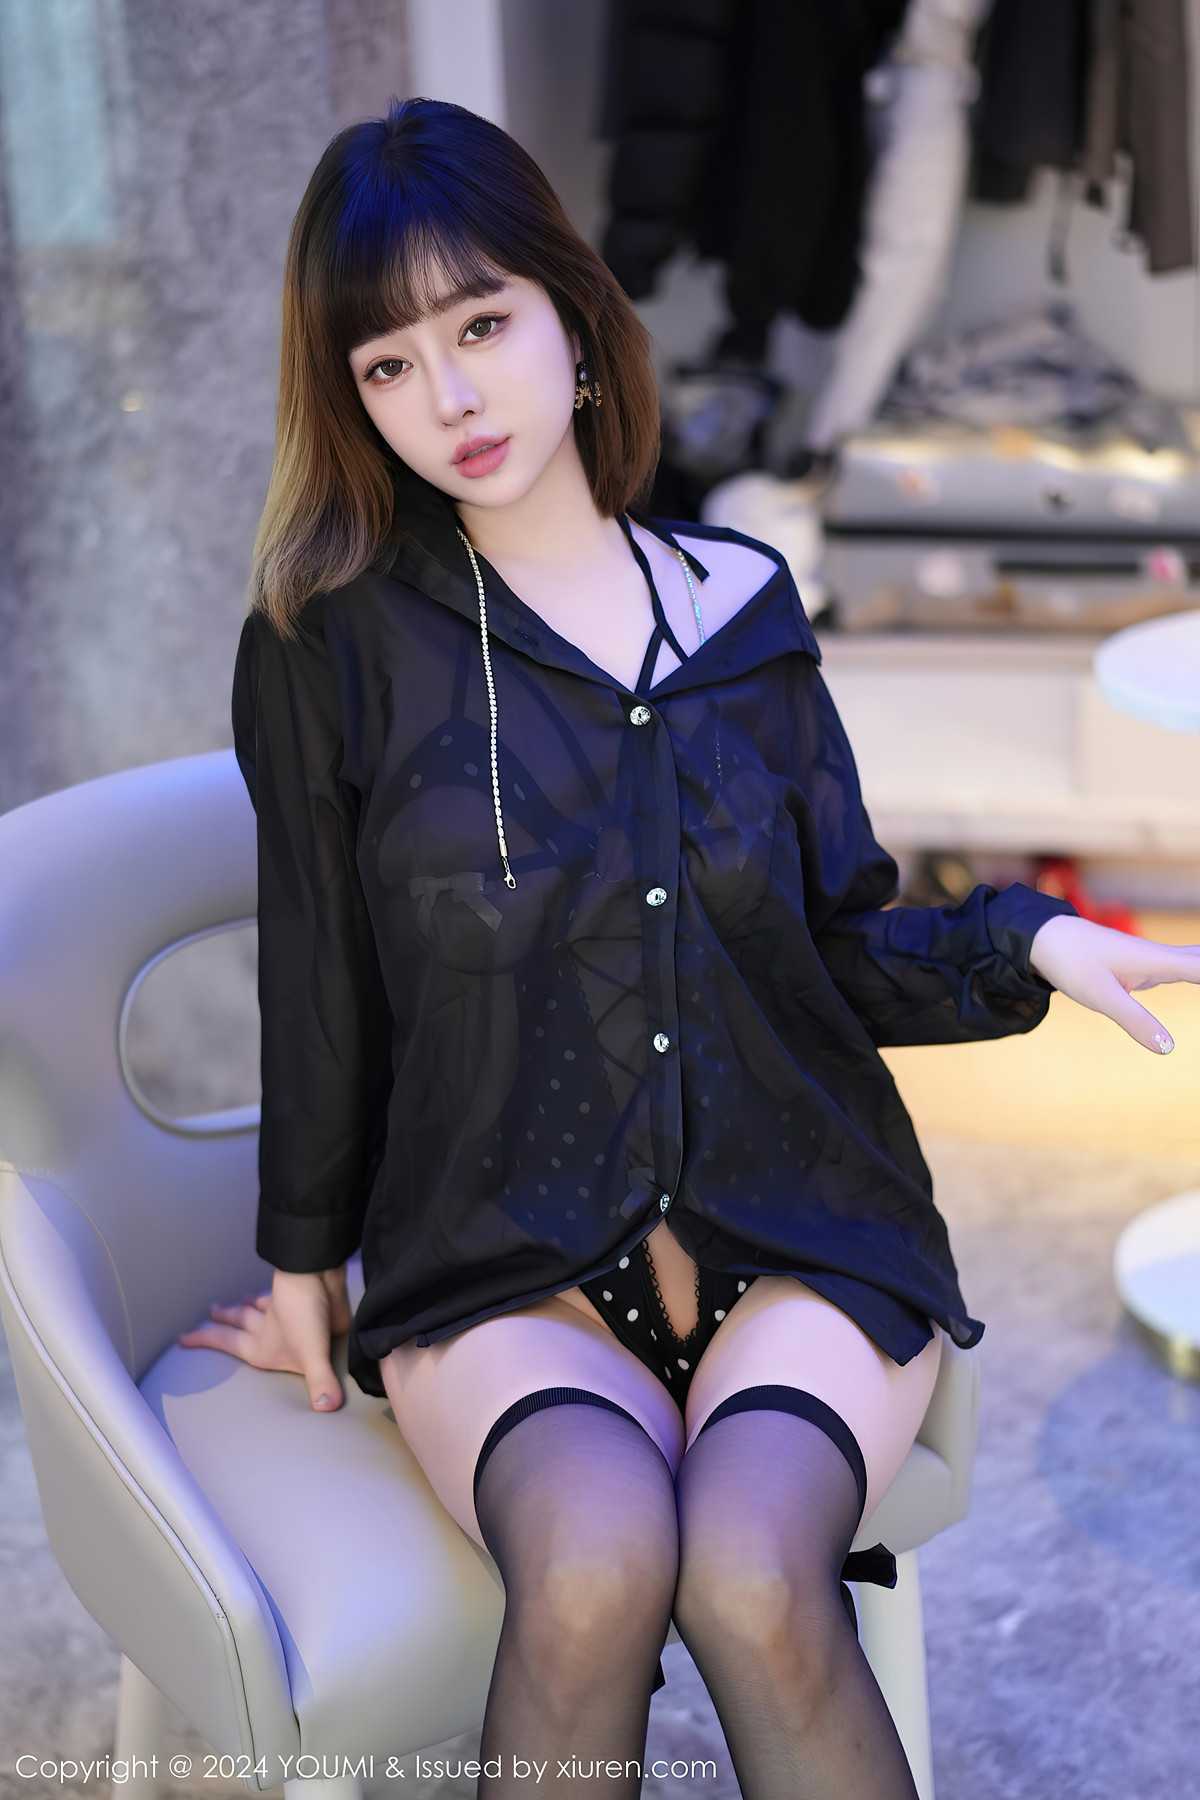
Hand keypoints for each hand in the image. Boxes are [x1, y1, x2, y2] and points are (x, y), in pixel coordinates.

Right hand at [176, 1266, 353, 1411]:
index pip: (225, 1341)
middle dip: (225, 1318)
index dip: (204, 1339)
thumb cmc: (306, 1313)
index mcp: (260, 1344)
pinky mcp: (296, 1300)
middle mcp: (267, 1328)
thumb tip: (326, 1408)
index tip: (182, 1338)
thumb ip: (320, 1382)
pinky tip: (276, 1295)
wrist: (322, 1273)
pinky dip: (275, 1297)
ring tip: (243, 1301)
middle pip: (239, 1320)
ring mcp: (283, 1312)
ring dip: (250, 1304)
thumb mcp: (312, 1353)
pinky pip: (281, 1297)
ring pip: (260, 1306)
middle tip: (212, 1311)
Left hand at [1028, 913, 1199, 1053]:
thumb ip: (1134, 1021)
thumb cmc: (1070, 962)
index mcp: (1157, 961)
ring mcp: (1155, 961)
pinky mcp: (1146, 967)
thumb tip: (1168, 1049)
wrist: (1042, 937)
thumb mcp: (1100, 996)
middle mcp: (1162, 958)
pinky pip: (1188, 969)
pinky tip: (1199, 974)